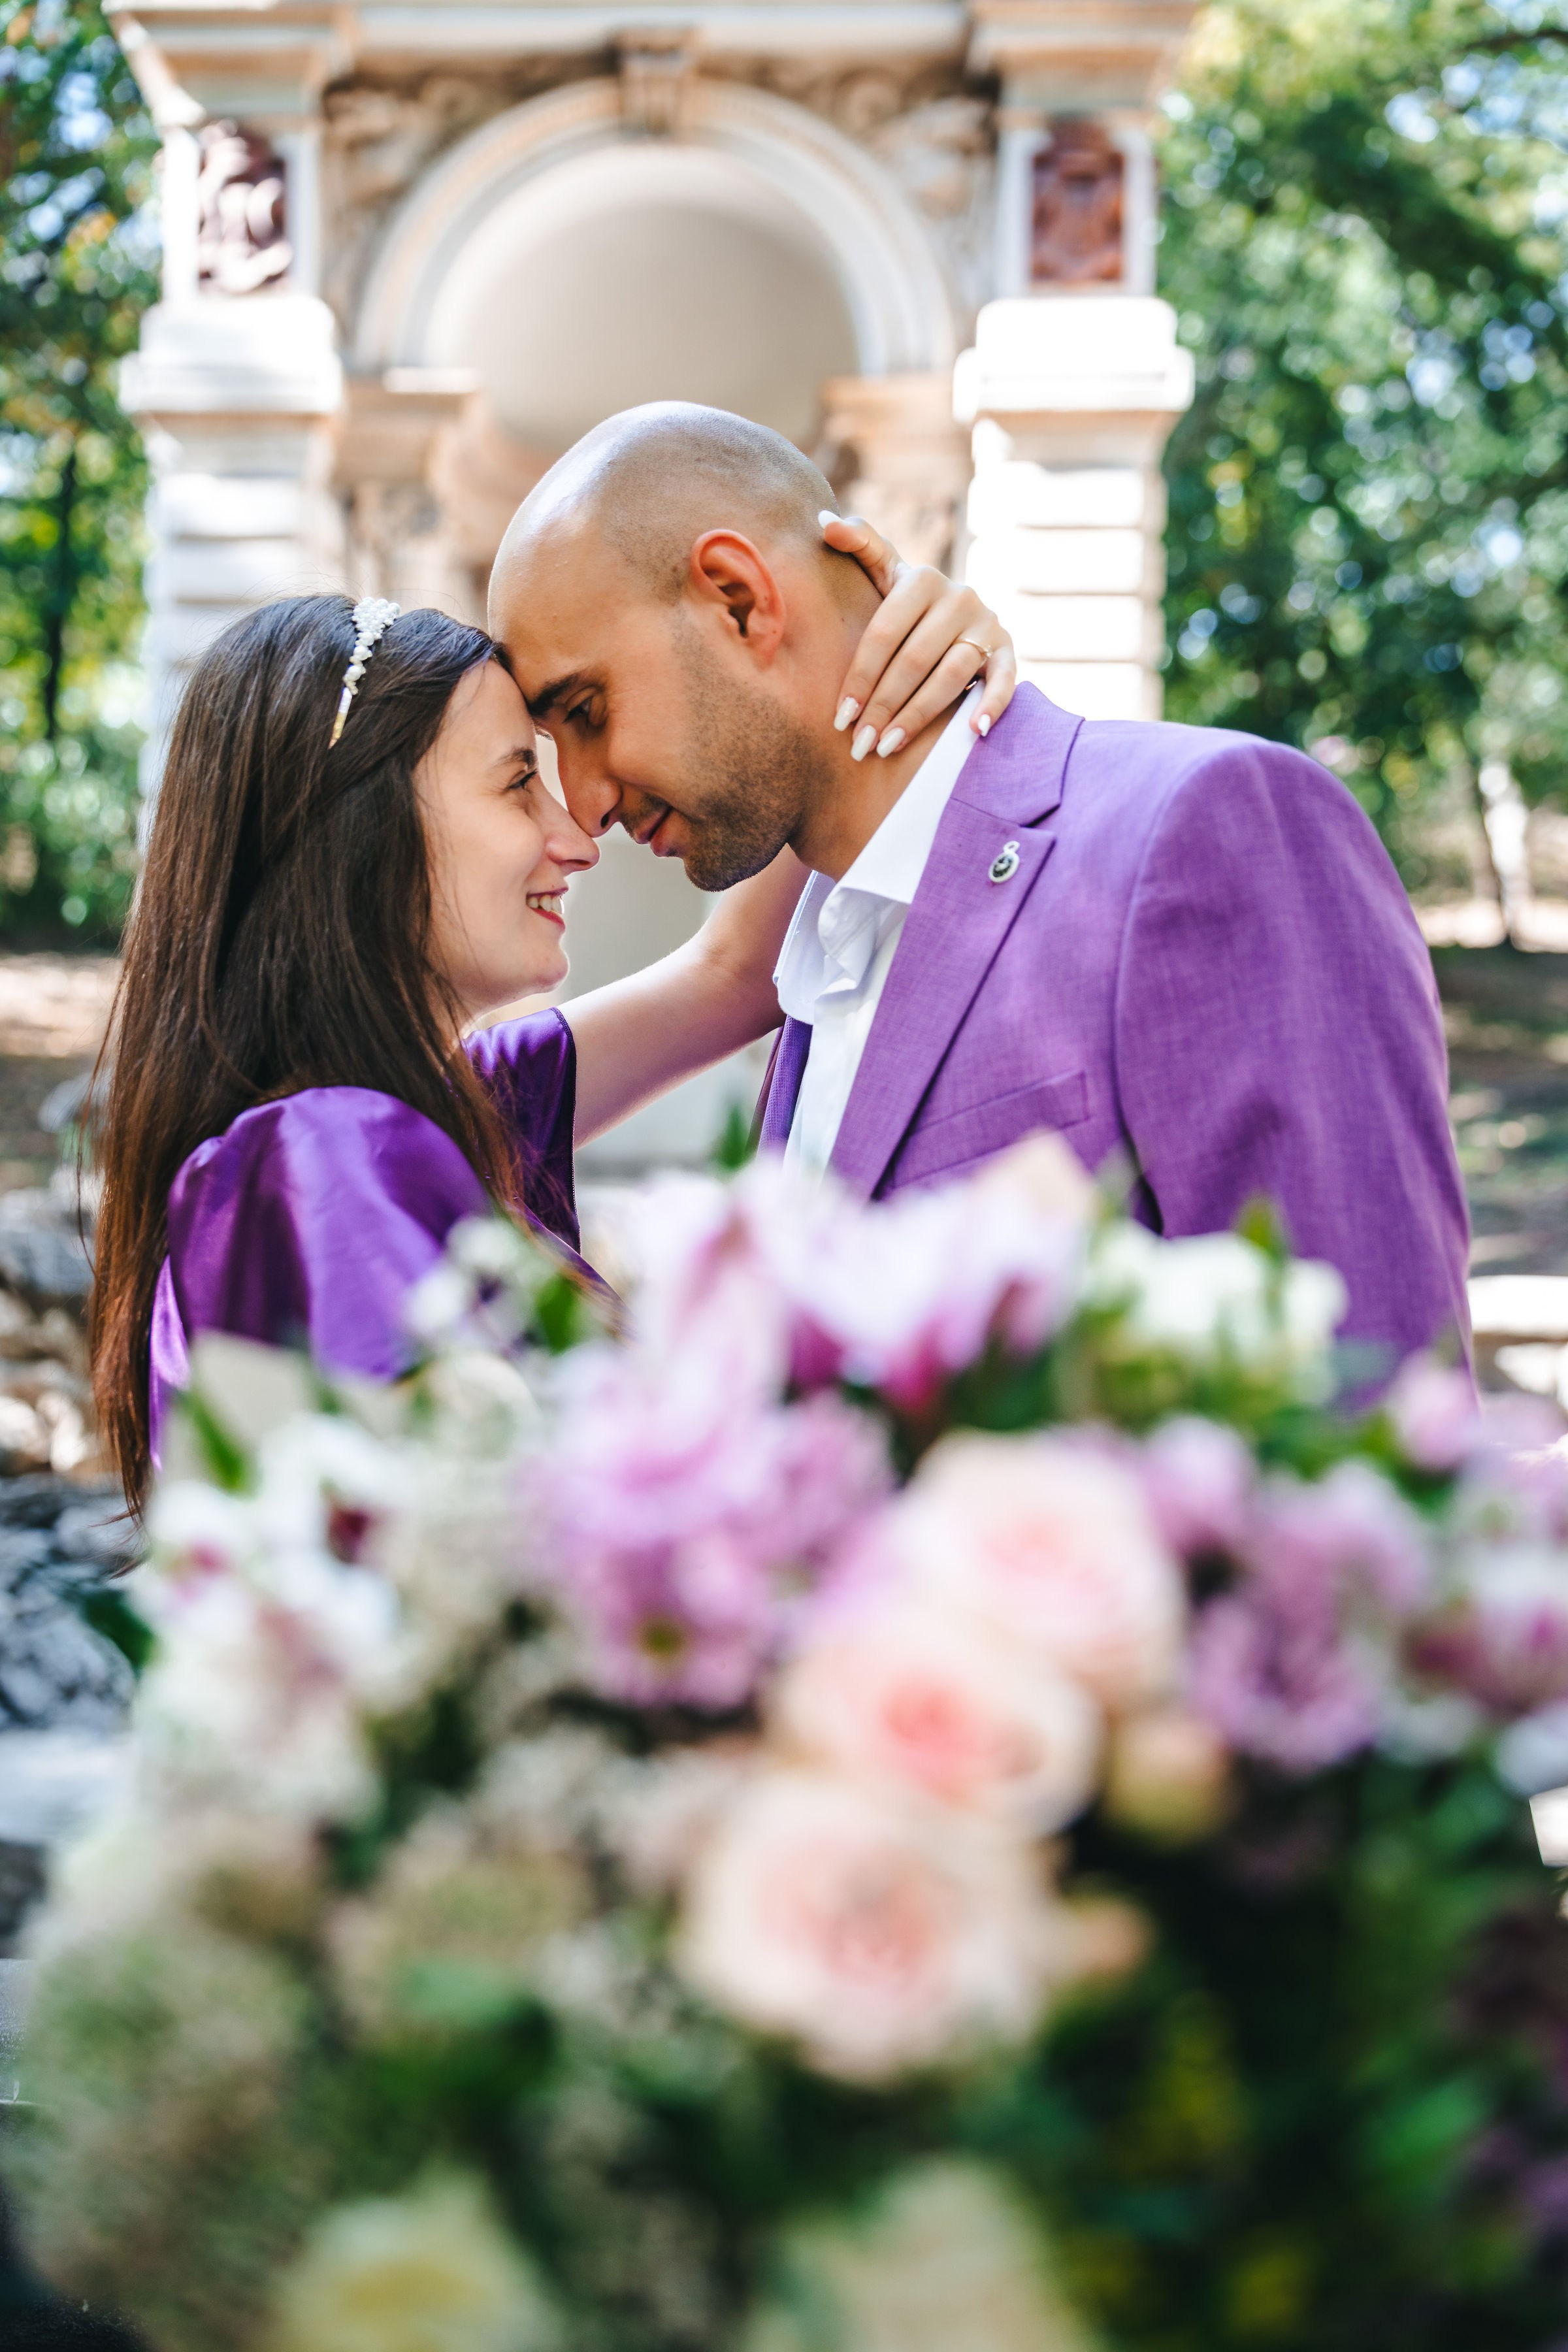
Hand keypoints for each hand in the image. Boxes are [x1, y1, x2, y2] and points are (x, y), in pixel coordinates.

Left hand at [821, 510, 1017, 758]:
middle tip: (860, 744)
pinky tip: (974, 730)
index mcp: (922, 578)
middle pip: (914, 660)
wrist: (953, 613)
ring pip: (950, 676)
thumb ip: (859, 546)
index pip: (884, 633)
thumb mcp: (883, 571)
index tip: (841, 717)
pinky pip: (1004, 679)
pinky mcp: (1008, 649)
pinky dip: (992, 705)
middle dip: (883, 706)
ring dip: (919, 716)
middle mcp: (959, 596)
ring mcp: (987, 623)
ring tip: (889, 747)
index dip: (860, 676)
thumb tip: (825, 524)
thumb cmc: (905, 602)